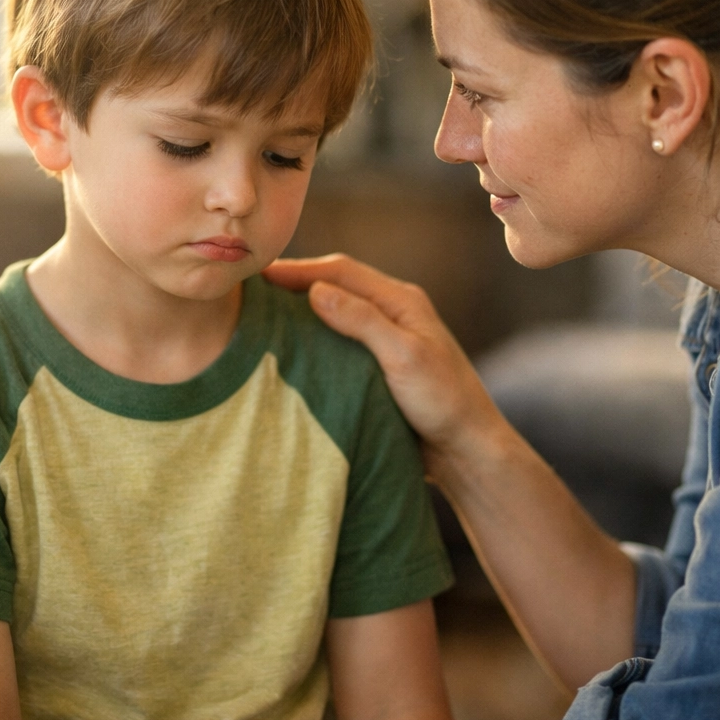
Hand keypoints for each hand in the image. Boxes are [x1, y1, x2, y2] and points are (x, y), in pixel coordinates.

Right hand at [264, 254, 500, 460]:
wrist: (467, 450)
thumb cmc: (443, 402)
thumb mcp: (404, 357)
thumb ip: (363, 321)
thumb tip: (315, 291)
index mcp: (402, 301)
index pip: (342, 271)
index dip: (299, 269)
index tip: (258, 273)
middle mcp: (395, 313)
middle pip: (338, 285)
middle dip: (297, 283)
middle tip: (252, 289)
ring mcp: (388, 338)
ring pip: (338, 313)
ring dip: (304, 310)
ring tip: (263, 315)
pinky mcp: (381, 365)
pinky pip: (341, 341)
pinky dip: (316, 338)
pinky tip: (294, 350)